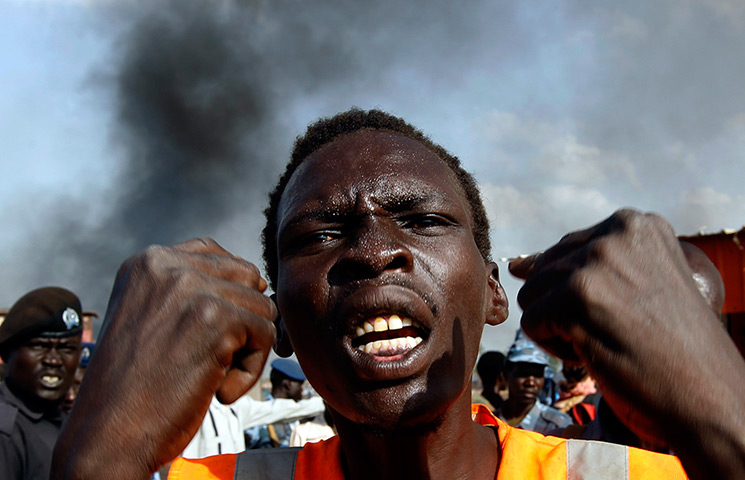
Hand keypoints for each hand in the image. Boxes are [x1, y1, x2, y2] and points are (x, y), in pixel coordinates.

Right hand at [52, 239, 276, 478]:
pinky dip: (249, 371)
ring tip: (210, 376)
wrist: (107, 436)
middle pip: (246, 277)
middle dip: (242, 319)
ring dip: (247, 348)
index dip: (227, 293)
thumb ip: (192, 291)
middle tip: (213, 358)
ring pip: (262, 306)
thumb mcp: (150, 318)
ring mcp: (190, 288)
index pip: (215, 255)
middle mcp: (166, 265)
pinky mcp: (216, 317)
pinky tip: (217, 391)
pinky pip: (266, 335)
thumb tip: (258, 279)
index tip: (211, 332)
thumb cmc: (135, 387)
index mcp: (147, 262)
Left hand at [509, 209, 744, 478]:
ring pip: (532, 295)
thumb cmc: (671, 347)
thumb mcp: (632, 285)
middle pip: (545, 270)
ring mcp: (596, 263)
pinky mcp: (577, 298)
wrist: (708, 399)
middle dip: (567, 308)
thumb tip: (514, 265)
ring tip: (608, 338)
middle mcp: (616, 234)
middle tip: (619, 329)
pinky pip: (530, 322)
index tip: (625, 311)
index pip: (566, 250)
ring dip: (559, 327)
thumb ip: (577, 265)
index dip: (581, 293)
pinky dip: (554, 347)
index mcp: (635, 224)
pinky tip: (596, 352)